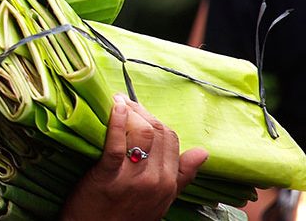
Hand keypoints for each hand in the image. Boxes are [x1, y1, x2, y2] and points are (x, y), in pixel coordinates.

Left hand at [61, 94, 208, 220]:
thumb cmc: (127, 216)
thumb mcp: (161, 200)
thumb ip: (181, 175)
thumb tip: (203, 151)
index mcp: (169, 183)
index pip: (172, 139)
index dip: (155, 120)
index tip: (139, 112)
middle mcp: (156, 180)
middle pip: (158, 132)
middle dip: (142, 112)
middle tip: (125, 102)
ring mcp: (133, 179)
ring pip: (141, 134)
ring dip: (129, 112)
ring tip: (116, 103)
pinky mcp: (108, 177)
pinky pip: (115, 144)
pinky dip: (115, 122)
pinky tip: (113, 108)